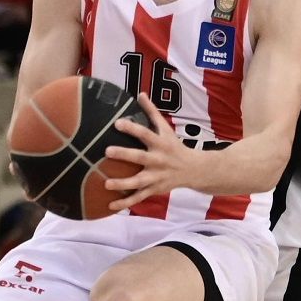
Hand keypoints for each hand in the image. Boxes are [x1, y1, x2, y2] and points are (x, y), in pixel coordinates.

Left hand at [102, 96, 202, 211]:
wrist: (194, 170)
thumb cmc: (175, 146)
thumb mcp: (166, 129)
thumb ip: (152, 112)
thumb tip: (140, 93)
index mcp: (160, 143)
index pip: (145, 134)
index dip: (132, 128)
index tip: (117, 123)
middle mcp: (158, 160)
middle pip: (140, 157)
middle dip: (124, 155)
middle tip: (107, 151)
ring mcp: (156, 177)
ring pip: (138, 182)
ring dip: (122, 184)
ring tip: (106, 184)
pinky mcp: (154, 190)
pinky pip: (138, 198)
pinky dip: (125, 203)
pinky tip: (110, 206)